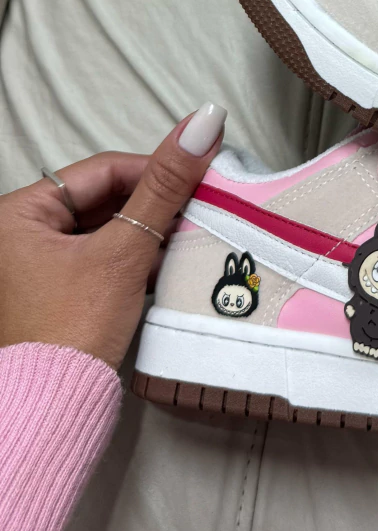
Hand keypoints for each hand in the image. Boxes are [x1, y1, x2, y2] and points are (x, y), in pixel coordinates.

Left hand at [0, 104, 225, 368]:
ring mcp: (34, 267)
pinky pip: (101, 260)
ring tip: (188, 241)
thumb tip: (204, 120)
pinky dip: (134, 261)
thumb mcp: (126, 249)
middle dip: (155, 208)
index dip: (156, 171)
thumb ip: (167, 185)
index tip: (202, 179)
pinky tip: (165, 269)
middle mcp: (17, 235)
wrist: (55, 410)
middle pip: (105, 200)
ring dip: (148, 235)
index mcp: (16, 213)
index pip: (103, 171)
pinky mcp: (54, 295)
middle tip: (200, 212)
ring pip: (107, 231)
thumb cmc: (75, 328)